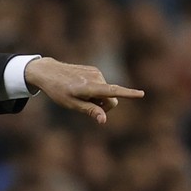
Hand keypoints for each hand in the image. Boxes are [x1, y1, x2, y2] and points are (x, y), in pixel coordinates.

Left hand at [24, 57, 143, 123]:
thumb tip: (104, 120)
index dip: (128, 94)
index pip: (112, 91)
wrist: (49, 71)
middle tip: (86, 105)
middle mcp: (95, 78)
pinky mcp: (94, 70)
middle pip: (112, 99)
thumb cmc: (58, 91)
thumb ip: (90, 111)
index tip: (141, 94)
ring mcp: (95, 72)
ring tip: (80, 93)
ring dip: (98, 97)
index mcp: (88, 87)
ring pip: (107, 92)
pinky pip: (103, 85)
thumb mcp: (71, 104)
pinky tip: (81, 87)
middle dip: (105, 106)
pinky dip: (96, 90)